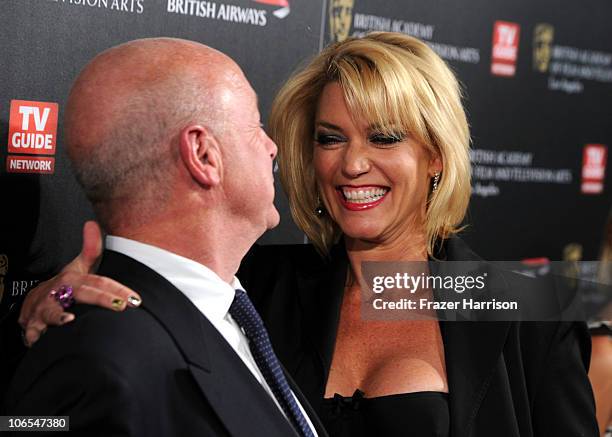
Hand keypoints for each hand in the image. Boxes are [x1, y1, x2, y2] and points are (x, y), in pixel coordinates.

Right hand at [19, 221, 141, 346]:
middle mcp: (59, 291)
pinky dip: (35, 334)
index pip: (100, 282)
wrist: (33, 301)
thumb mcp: (77, 268)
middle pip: (82, 294)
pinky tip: (40, 337)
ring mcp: (44, 307)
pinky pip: (33, 330)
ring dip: (58, 315)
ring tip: (68, 319)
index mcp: (74, 279)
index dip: (118, 289)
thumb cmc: (65, 285)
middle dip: (102, 300)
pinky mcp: (32, 324)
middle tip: (122, 306)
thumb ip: (91, 249)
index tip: (135, 298)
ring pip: (51, 311)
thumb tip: (92, 223)